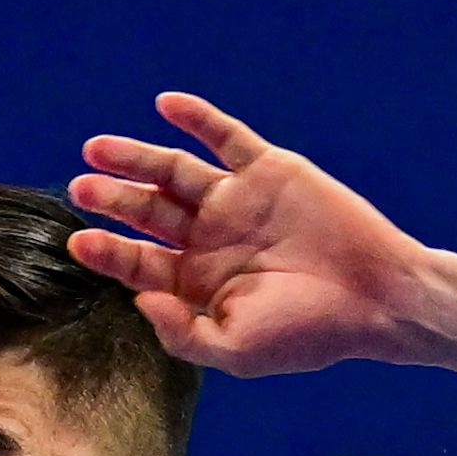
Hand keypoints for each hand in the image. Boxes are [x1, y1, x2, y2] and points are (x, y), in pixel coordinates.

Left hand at [65, 94, 444, 379]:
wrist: (377, 297)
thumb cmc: (308, 334)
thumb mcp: (235, 350)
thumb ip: (181, 333)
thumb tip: (139, 300)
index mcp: (195, 283)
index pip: (138, 263)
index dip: (108, 251)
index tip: (79, 241)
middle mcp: (209, 239)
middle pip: (147, 213)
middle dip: (113, 200)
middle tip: (79, 189)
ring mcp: (237, 202)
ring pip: (174, 172)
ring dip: (136, 158)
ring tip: (96, 149)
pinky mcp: (269, 171)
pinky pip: (226, 138)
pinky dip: (197, 119)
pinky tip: (165, 105)